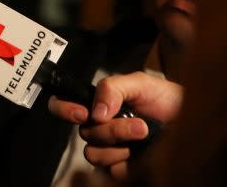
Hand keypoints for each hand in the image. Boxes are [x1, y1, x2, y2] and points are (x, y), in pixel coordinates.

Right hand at [48, 72, 181, 178]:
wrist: (190, 124)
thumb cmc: (167, 101)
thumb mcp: (140, 83)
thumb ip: (112, 87)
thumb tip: (95, 111)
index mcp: (97, 104)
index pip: (63, 104)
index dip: (63, 108)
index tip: (82, 113)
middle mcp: (99, 127)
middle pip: (83, 132)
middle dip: (111, 129)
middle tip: (138, 124)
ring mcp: (109, 148)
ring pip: (94, 152)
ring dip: (121, 143)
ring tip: (144, 135)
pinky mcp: (120, 168)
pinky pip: (110, 170)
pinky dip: (126, 162)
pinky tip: (140, 153)